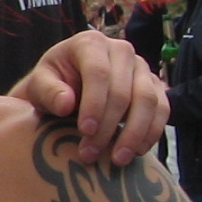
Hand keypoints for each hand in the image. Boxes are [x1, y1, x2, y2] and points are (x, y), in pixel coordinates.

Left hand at [9, 32, 166, 165]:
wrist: (69, 89)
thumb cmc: (52, 86)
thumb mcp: (39, 86)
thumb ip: (48, 92)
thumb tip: (66, 104)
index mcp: (90, 43)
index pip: (98, 72)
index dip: (94, 103)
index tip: (85, 131)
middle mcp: (121, 50)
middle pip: (123, 90)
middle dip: (109, 126)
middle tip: (92, 154)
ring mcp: (142, 67)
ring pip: (148, 100)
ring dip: (134, 133)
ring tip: (117, 159)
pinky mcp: (156, 85)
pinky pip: (163, 109)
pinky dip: (152, 132)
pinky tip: (137, 152)